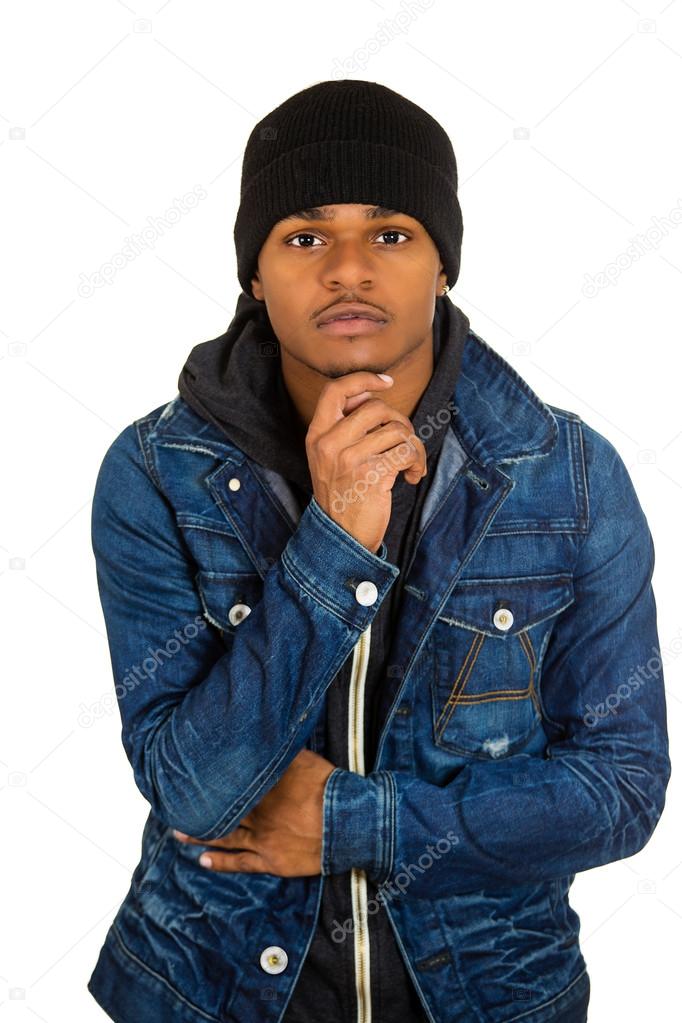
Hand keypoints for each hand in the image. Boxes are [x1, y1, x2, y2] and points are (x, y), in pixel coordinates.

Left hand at [173, 749, 336, 876]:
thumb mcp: (306, 760)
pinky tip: (203, 862)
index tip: (187, 777)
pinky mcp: (273, 861)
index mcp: (264, 787)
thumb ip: (283, 751)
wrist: (349, 823)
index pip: (230, 784)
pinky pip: (242, 863)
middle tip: (172, 806)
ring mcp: (263, 839)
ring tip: (177, 834)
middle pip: (222, 811)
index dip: (208, 782)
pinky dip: (221, 863)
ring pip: (225, 837)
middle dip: (197, 809)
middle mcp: (258, 813)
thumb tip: (267, 731)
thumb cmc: (331, 788)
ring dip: (200, 836)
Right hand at [305, 371, 426, 553]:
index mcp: (317, 435)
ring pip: (397, 430)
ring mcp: (349, 459)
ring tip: (411, 465)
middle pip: (375, 407)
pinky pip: (406, 452)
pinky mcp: (371, 475)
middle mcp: (329, 444)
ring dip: (414, 447)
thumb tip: (369, 391)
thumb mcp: (330, 459)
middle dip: (400, 421)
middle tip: (404, 441)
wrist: (342, 537)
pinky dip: (417, 463)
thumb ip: (344, 427)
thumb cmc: (343, 495)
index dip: (363, 379)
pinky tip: (412, 476)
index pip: (335, 390)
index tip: (386, 382)